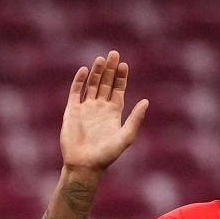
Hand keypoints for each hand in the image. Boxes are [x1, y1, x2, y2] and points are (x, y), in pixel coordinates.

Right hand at [61, 51, 149, 172]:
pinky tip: (84, 70)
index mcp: (114, 113)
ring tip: (101, 59)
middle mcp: (100, 108)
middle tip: (113, 53)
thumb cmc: (107, 155)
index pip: (118, 90)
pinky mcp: (72, 111)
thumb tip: (146, 101)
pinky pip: (76, 91)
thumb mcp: (126, 136)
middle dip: (110, 69)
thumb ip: (136, 119)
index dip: (121, 77)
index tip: (124, 64)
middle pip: (105, 83)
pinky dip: (79, 81)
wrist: (85, 165)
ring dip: (96, 72)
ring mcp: (86, 108)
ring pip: (91, 85)